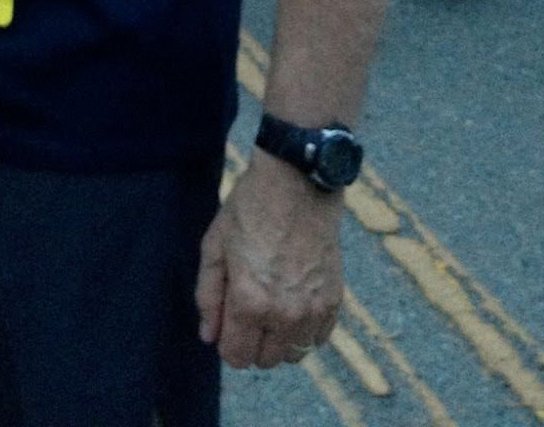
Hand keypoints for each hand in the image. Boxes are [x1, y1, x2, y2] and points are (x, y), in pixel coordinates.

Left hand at [195, 154, 343, 370]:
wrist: (297, 182)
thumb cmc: (249, 209)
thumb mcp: (214, 246)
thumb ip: (208, 297)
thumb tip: (208, 336)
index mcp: (249, 302)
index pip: (237, 356)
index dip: (226, 342)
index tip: (226, 320)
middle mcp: (284, 315)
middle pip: (264, 360)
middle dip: (250, 342)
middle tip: (246, 306)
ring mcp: (313, 310)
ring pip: (293, 354)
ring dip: (278, 339)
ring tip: (270, 303)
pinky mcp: (334, 301)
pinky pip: (317, 338)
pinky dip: (304, 329)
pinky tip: (293, 300)